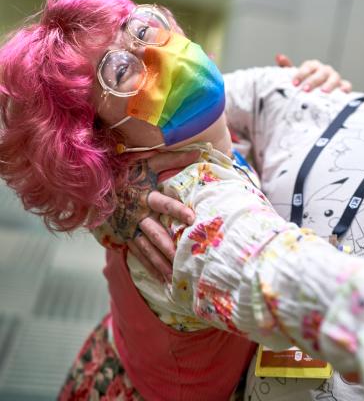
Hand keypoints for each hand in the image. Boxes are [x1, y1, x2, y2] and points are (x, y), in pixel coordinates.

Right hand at [110, 151, 199, 282]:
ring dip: (161, 263)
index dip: (176, 210)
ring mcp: (130, 228)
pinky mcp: (125, 237)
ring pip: (147, 248)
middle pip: (155, 233)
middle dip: (169, 246)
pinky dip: (151, 267)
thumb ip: (174, 158)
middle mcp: (137, 214)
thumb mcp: (148, 161)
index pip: (162, 203)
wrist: (95, 183)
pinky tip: (163, 279)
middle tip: (184, 258)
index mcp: (144, 195)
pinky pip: (139, 254)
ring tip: (176, 276)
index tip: (191, 218)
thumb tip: (200, 151)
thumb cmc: (128, 170)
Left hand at [275, 54, 351, 92]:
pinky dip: (345, 88)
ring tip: (323, 92)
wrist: (317, 97)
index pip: (308, 66)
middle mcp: (324, 70)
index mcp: (313, 67)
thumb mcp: (296, 78)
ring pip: (334, 77)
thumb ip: (287, 69)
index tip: (294, 83)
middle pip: (321, 72)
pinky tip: (341, 93)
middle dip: (313, 80)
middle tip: (306, 89)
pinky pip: (346, 85)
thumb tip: (279, 57)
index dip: (301, 74)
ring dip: (329, 84)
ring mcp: (335, 78)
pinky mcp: (343, 87)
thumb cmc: (305, 86)